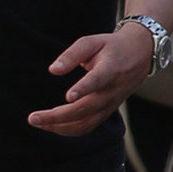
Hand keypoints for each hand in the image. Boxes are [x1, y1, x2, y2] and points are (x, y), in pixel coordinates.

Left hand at [28, 23, 155, 136]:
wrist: (139, 55)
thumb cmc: (110, 47)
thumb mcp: (92, 42)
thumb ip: (72, 54)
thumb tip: (53, 70)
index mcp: (110, 70)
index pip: (97, 81)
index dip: (84, 89)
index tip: (68, 96)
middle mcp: (111, 91)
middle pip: (85, 109)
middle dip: (57, 116)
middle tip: (32, 118)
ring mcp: (110, 105)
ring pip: (85, 124)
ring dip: (60, 127)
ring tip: (37, 122)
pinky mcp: (106, 112)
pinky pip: (87, 127)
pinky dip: (68, 129)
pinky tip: (50, 125)